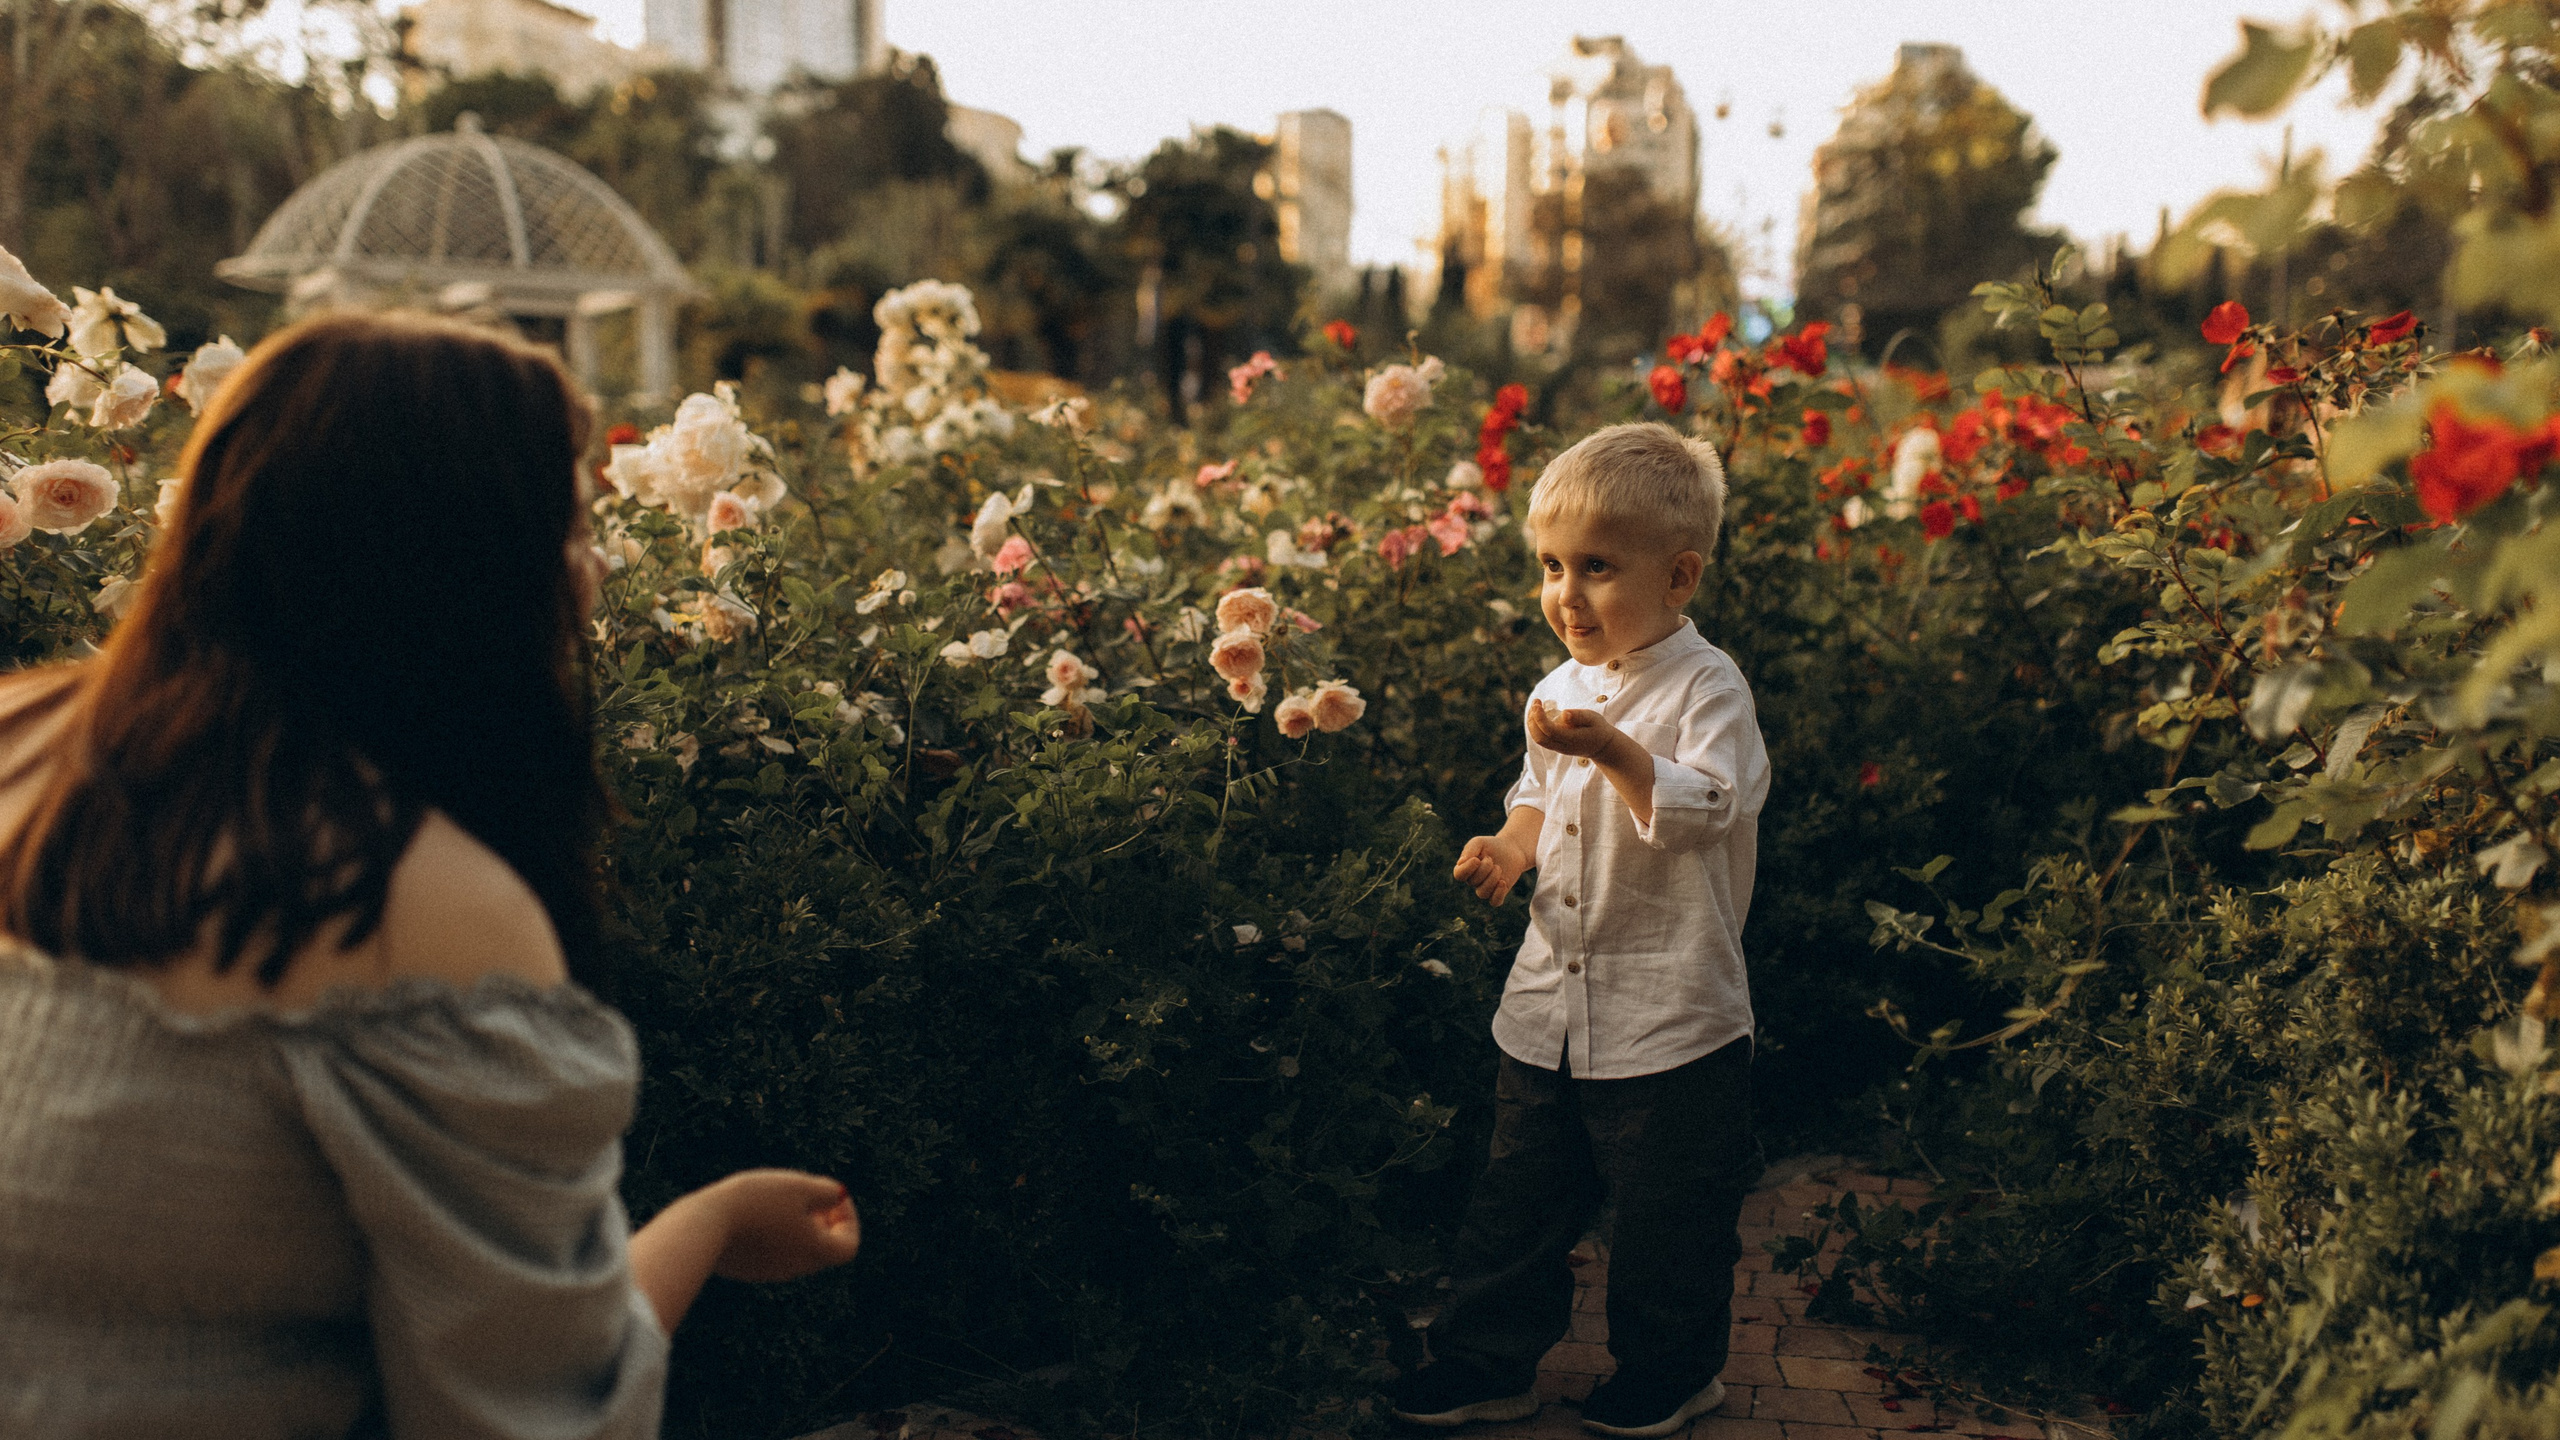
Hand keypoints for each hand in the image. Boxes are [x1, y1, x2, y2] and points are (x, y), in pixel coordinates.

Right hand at [706, 1168, 862, 1282]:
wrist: (703, 1225)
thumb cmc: (756, 1201)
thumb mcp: (798, 1186)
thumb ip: (826, 1192)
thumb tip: (837, 1197)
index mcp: (813, 1253)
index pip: (847, 1246)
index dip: (849, 1219)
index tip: (833, 1197)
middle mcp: (793, 1269)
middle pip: (823, 1250)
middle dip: (823, 1221)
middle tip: (810, 1196)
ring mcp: (767, 1272)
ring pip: (795, 1250)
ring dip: (797, 1225)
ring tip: (778, 1198)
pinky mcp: (745, 1269)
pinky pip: (769, 1251)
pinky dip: (773, 1232)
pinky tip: (754, 1210)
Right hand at [1453, 833, 1531, 906]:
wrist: (1511, 849)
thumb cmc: (1491, 846)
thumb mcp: (1479, 843)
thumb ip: (1469, 850)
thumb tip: (1461, 862)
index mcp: (1465, 868)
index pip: (1459, 874)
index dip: (1467, 869)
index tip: (1477, 859)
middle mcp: (1473, 881)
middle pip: (1473, 882)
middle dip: (1484, 868)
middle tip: (1491, 859)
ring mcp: (1485, 888)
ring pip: (1482, 893)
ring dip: (1492, 879)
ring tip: (1498, 868)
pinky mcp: (1498, 892)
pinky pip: (1495, 902)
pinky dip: (1498, 894)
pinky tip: (1503, 882)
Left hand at [1527, 699, 1625, 760]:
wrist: (1601, 746)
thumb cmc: (1598, 728)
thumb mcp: (1593, 718)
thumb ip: (1579, 716)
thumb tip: (1564, 713)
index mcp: (1572, 739)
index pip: (1550, 731)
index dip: (1539, 718)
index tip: (1538, 704)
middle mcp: (1563, 746)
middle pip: (1540, 738)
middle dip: (1533, 720)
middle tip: (1536, 702)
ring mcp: (1558, 748)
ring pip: (1538, 739)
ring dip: (1532, 723)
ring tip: (1536, 706)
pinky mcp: (1556, 746)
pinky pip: (1541, 738)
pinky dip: (1536, 726)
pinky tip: (1539, 713)